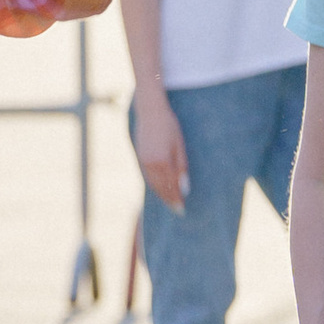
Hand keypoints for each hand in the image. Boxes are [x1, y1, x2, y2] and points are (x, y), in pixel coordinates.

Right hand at [134, 88, 189, 211]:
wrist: (150, 112)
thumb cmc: (169, 126)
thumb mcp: (180, 145)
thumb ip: (182, 167)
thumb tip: (184, 188)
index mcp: (163, 161)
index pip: (171, 185)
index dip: (177, 197)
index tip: (183, 208)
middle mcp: (150, 164)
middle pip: (161, 188)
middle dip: (170, 200)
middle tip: (178, 210)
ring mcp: (142, 162)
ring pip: (153, 184)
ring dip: (161, 194)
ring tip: (170, 203)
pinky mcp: (139, 159)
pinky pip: (147, 177)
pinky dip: (154, 185)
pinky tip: (160, 189)